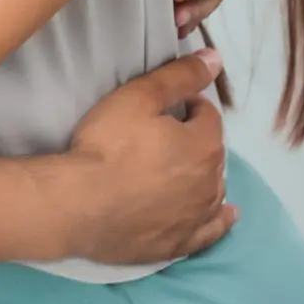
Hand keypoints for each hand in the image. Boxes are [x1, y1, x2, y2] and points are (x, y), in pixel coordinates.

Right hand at [63, 49, 236, 265]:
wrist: (78, 205)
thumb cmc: (107, 146)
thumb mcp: (139, 97)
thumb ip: (180, 76)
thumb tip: (216, 59)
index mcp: (205, 145)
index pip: (207, 116)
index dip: (186, 106)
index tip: (163, 108)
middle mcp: (211, 183)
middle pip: (211, 153)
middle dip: (194, 141)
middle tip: (160, 138)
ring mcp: (196, 218)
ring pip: (213, 189)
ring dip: (203, 175)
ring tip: (182, 169)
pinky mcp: (180, 244)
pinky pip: (210, 231)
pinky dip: (219, 220)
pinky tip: (225, 214)